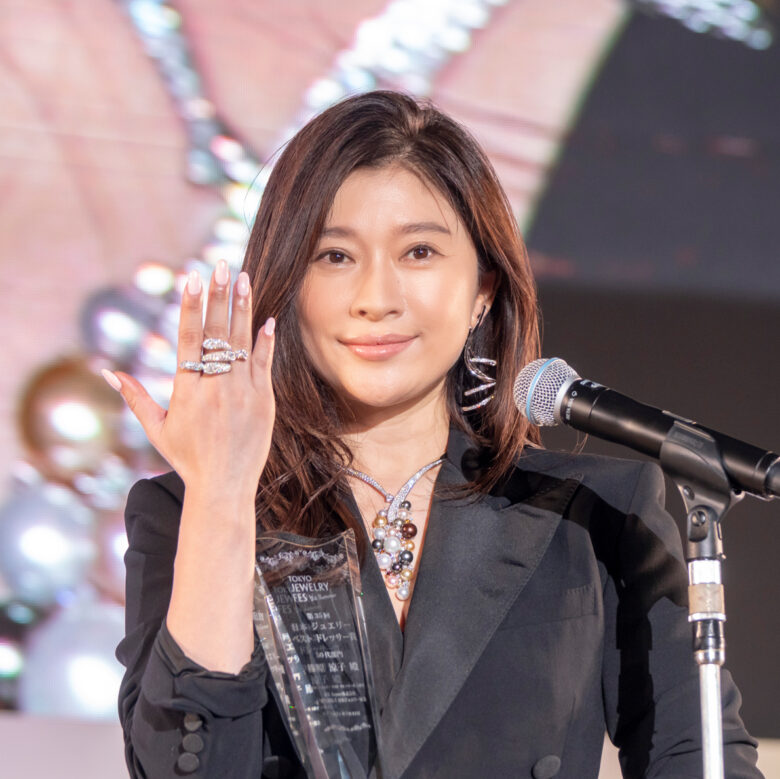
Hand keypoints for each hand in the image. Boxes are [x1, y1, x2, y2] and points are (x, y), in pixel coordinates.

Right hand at [103, 260, 275, 493]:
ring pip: (243, 343)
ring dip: (243, 308)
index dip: (191, 305)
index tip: (192, 277)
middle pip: (217, 332)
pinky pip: (265, 365)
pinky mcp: (264, 401)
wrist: (225, 485)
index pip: (188, 338)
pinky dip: (266, 342)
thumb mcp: (157, 429)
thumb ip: (135, 398)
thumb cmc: (188, 459)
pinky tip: (267, 319)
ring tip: (243, 278)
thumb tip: (109, 373)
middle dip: (218, 295)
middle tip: (221, 264)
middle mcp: (216, 387)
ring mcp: (243, 393)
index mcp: (188, 390)